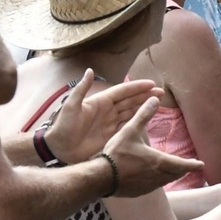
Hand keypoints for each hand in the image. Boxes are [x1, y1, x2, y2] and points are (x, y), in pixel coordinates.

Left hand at [45, 71, 162, 162]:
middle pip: (131, 101)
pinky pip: (129, 126)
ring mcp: (111, 123)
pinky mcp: (112, 135)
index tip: (152, 84)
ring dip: (145, 107)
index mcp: (101, 101)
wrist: (59, 149)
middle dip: (146, 96)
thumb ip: (81, 89)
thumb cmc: (63, 126)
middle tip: (161, 93)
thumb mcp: (71, 106)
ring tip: (159, 103)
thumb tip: (89, 70)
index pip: (123, 91)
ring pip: (132, 112)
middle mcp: (108, 110)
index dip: (137, 87)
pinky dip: (140, 121)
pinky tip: (149, 119)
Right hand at [103, 97, 203, 196]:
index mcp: (159, 161)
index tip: (201, 164)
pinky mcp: (139, 192)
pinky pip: (153, 186)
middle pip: (175, 173)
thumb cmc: (116, 154)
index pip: (182, 164)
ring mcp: (148, 186)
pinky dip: (157, 181)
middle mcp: (157, 175)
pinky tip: (152, 177)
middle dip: (183, 169)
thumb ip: (143, 115)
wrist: (100, 178)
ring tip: (173, 170)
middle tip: (188, 166)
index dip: (193, 164)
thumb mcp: (130, 130)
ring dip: (170, 175)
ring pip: (165, 180)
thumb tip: (155, 99)